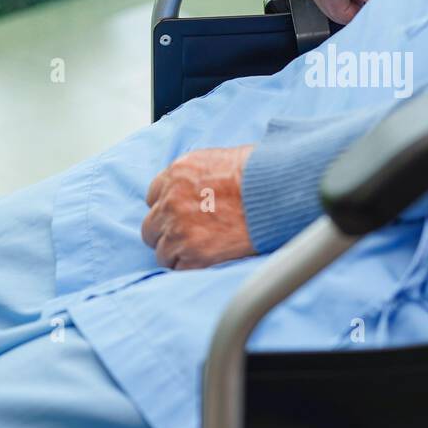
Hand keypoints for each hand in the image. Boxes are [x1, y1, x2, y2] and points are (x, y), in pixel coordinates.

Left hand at [142, 145, 254, 268]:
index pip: (153, 196)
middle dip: (167, 231)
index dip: (169, 206)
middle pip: (151, 226)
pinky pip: (178, 268)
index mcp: (175, 174)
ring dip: (178, 251)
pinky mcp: (195, 254)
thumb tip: (193, 188)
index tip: (182, 213)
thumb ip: (194, 176)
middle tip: (188, 234)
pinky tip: (207, 258)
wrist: (276, 193)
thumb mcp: (217, 159)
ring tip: (201, 248)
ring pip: (162, 251)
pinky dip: (191, 266)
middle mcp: (171, 202)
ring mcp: (180, 230)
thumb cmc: (257, 173)